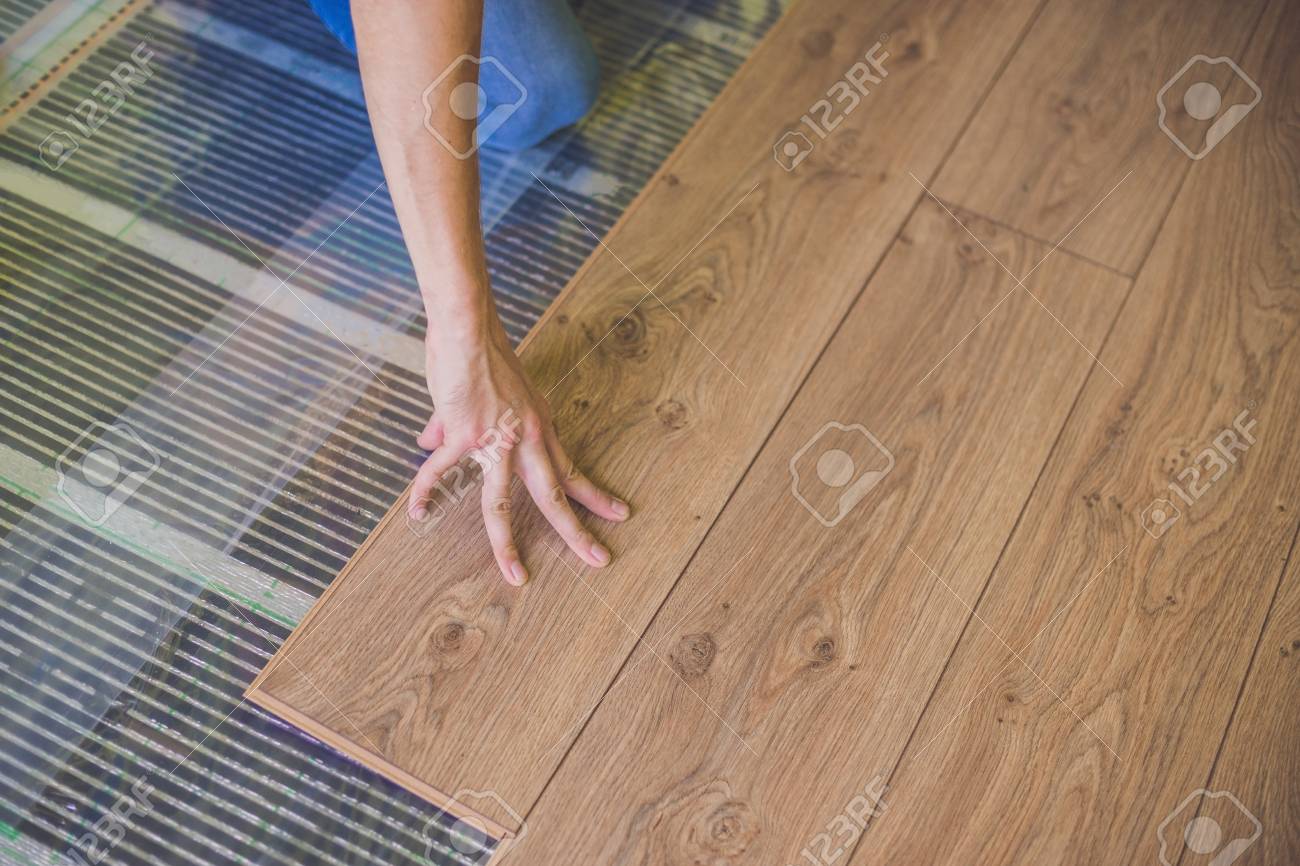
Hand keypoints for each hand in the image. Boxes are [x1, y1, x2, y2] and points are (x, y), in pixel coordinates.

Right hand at [409, 314, 629, 585]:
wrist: (470, 329)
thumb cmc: (478, 353)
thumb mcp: (485, 393)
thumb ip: (457, 425)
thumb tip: (429, 443)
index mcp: (538, 426)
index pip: (570, 470)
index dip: (593, 495)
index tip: (618, 514)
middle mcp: (526, 438)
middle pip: (554, 494)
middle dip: (576, 531)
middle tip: (598, 559)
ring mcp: (497, 440)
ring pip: (504, 504)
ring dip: (508, 544)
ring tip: (516, 575)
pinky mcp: (465, 436)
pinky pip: (441, 472)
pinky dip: (425, 492)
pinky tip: (418, 512)